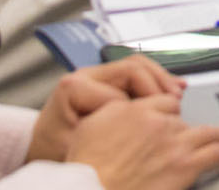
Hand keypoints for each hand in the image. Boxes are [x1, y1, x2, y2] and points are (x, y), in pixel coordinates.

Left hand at [28, 57, 187, 162]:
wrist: (42, 151)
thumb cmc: (55, 150)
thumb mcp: (80, 144)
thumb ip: (108, 129)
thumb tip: (143, 119)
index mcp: (76, 86)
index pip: (122, 81)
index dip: (145, 98)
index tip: (157, 116)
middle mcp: (87, 76)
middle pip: (133, 66)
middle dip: (158, 83)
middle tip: (175, 101)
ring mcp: (97, 77)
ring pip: (138, 66)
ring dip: (161, 80)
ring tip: (177, 94)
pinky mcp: (106, 84)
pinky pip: (136, 75)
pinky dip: (155, 82)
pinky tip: (170, 90)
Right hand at [64, 95, 218, 189]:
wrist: (92, 188)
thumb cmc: (87, 165)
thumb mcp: (91, 126)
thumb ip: (112, 112)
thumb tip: (124, 107)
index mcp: (136, 110)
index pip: (163, 103)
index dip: (168, 112)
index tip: (172, 119)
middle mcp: (159, 123)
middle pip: (183, 118)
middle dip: (190, 127)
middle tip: (202, 131)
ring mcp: (175, 144)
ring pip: (207, 132)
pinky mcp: (185, 166)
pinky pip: (215, 154)